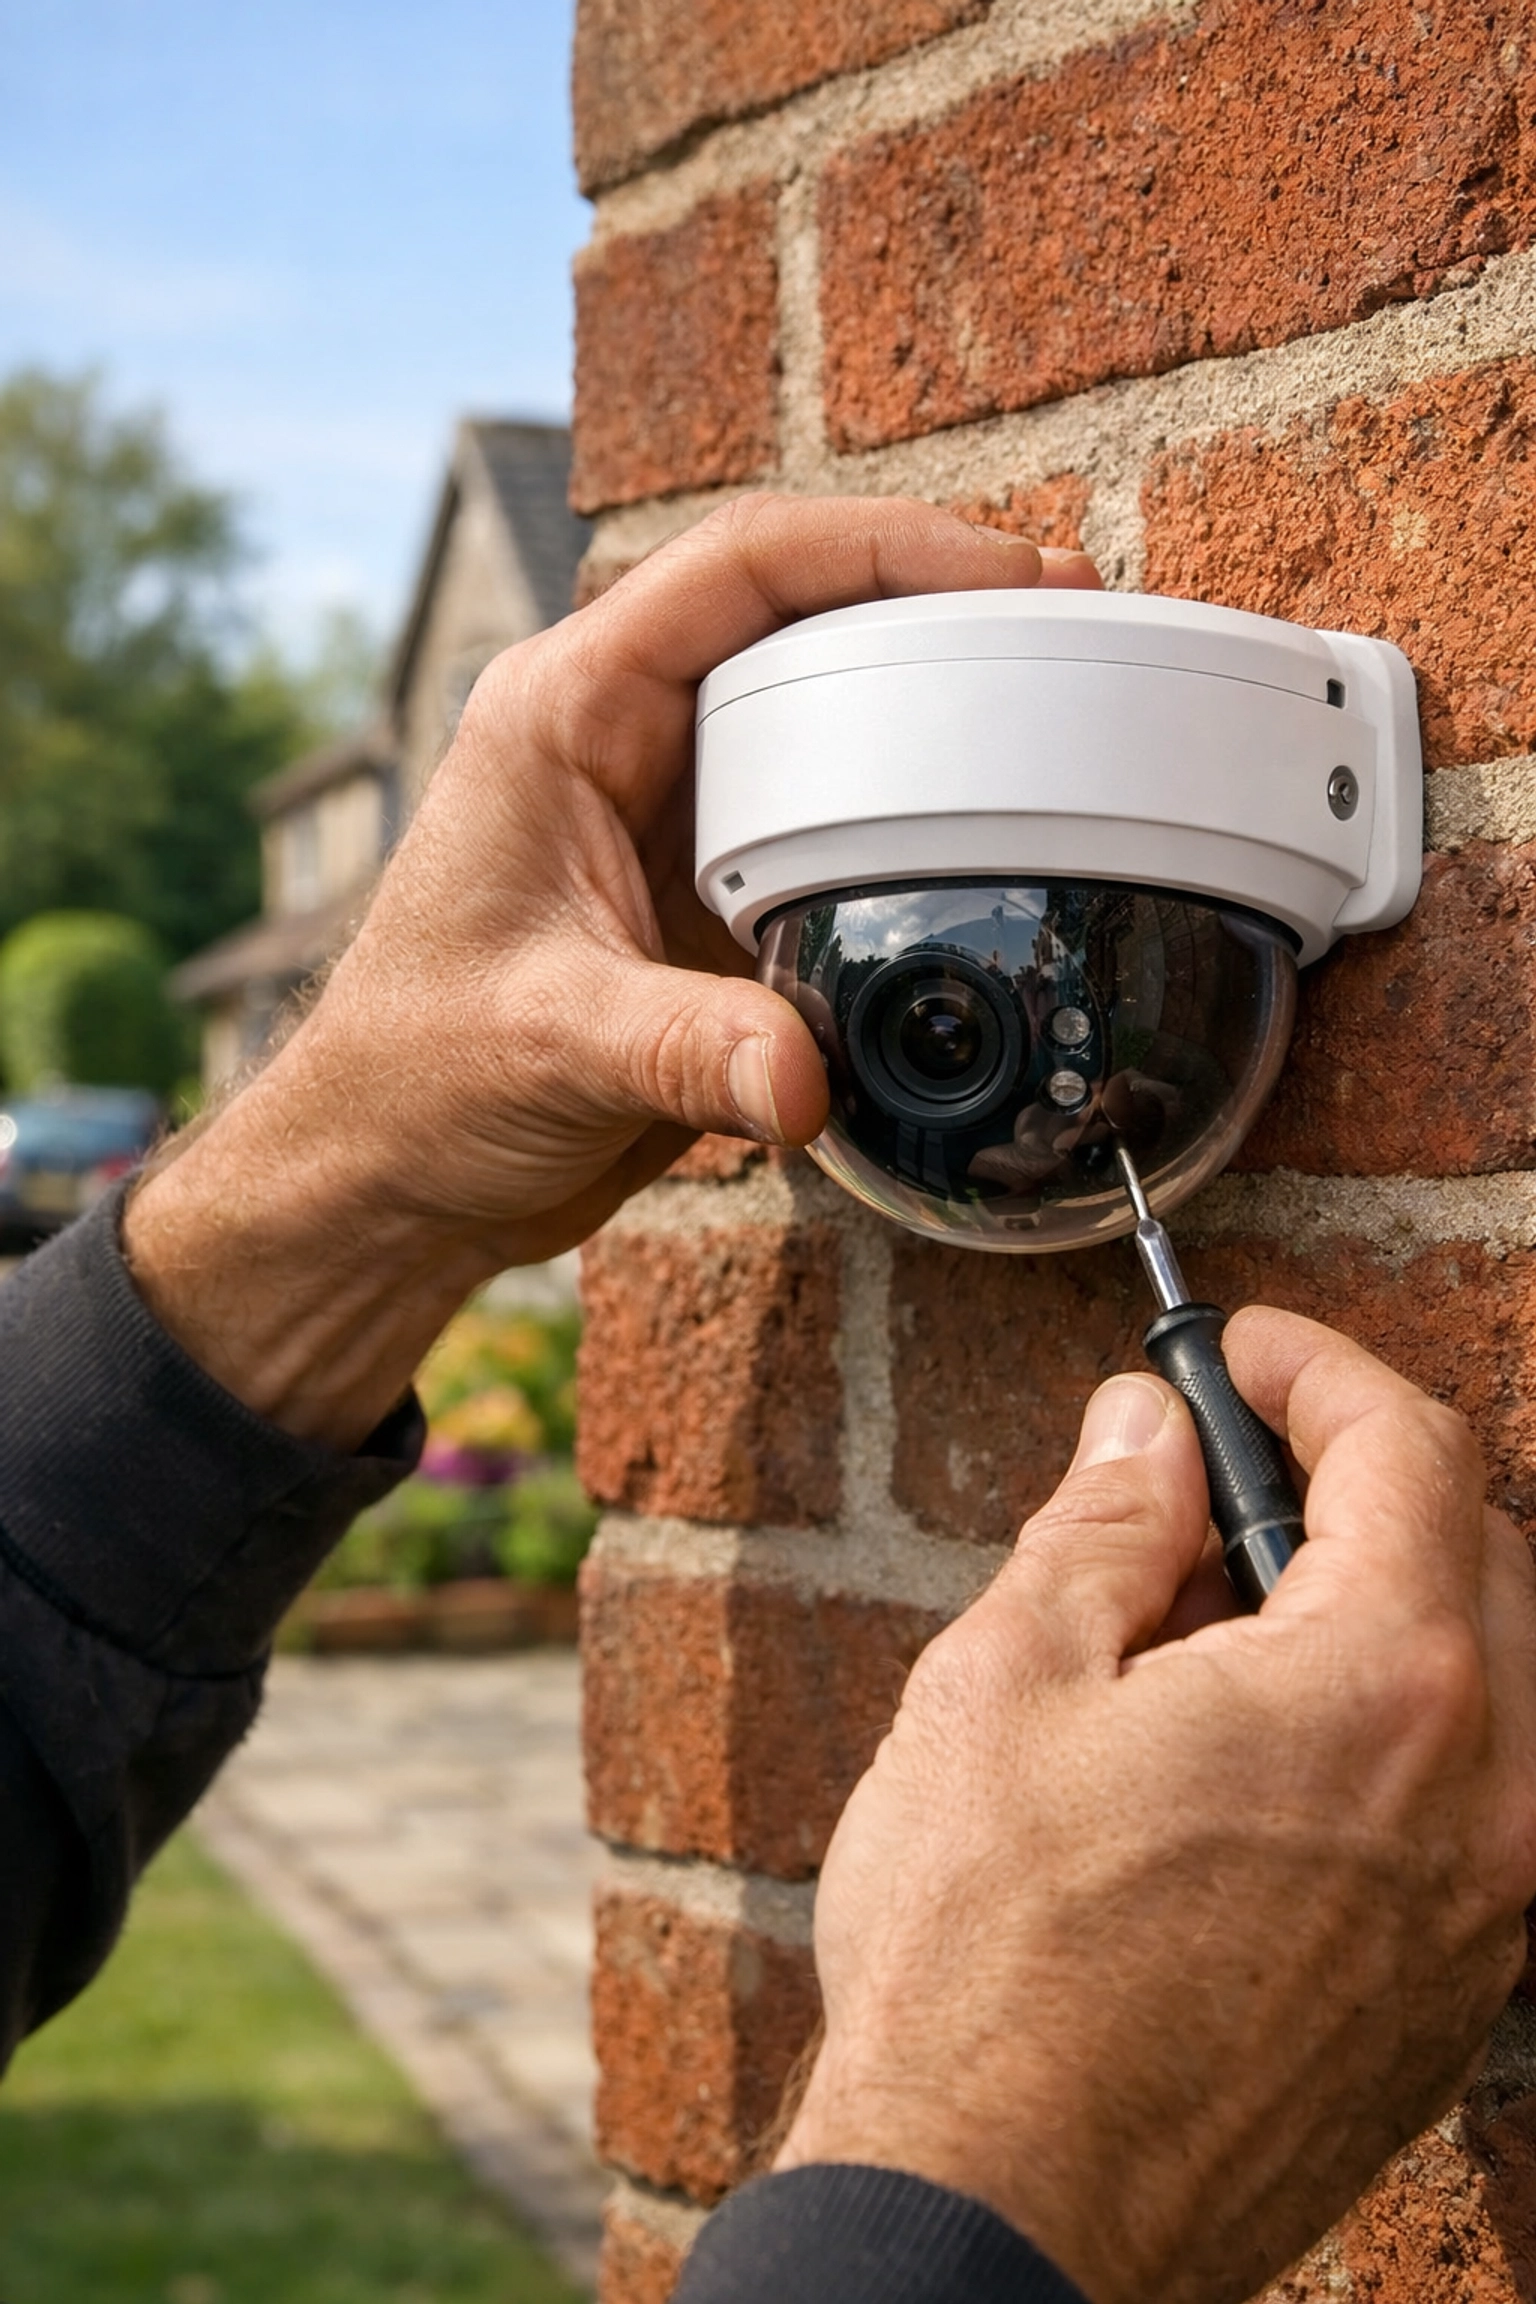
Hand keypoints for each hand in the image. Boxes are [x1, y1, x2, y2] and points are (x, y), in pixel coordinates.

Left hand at [124, 495, 1098, 1443]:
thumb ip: (689, 1052)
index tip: (1009, 569)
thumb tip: (808, 1081)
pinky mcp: (707, 899)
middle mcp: (623, 740)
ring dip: (932, 707)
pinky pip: (829, 826)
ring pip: (825, 716)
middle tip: (1073, 627)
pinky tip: (987, 840)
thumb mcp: (555, 1044)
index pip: (740, 568)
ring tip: (1060, 713)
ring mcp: (672, 818)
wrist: (391, 1175)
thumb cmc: (416, 1076)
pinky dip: (908, 822)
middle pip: (803, 616)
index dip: (886, 547)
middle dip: (940, 607)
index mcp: (566, 710)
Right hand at [777, 1310, 1535, 2303]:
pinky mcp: (1448, 2001)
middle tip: (1215, 1475)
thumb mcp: (1008, 1681)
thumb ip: (1105, 1525)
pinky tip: (1238, 1757)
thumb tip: (1148, 1430)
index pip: (1409, 1448)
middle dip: (1356, 1479)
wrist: (999, 2222)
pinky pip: (1468, 1806)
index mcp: (1388, 1687)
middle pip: (1477, 1551)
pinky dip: (1386, 1731)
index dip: (1315, 1369)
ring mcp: (1484, 1915)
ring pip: (1489, 1684)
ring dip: (1374, 1608)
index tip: (1238, 1350)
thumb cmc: (985, 1956)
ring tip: (1204, 1626)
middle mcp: (1488, 1797)